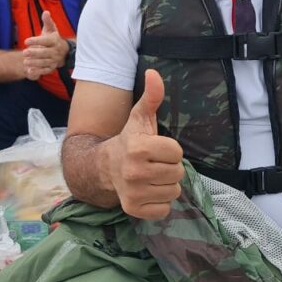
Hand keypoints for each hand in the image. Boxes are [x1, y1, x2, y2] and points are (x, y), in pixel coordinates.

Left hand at [22, 11, 68, 79]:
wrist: (64, 52)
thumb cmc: (53, 38)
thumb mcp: (51, 29)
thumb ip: (47, 21)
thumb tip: (46, 12)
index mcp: (54, 41)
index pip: (46, 41)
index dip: (36, 41)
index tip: (26, 41)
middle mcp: (55, 51)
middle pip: (45, 53)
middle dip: (35, 53)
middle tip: (24, 52)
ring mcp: (54, 60)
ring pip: (44, 62)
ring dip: (34, 63)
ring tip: (25, 62)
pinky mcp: (52, 68)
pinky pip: (45, 70)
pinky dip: (38, 71)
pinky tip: (29, 71)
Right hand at [107, 69, 183, 219]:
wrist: (103, 167)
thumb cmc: (129, 140)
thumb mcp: (140, 117)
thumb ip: (151, 96)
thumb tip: (153, 72)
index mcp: (138, 147)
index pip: (176, 152)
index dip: (170, 150)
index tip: (156, 148)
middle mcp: (134, 171)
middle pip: (178, 173)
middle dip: (169, 167)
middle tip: (154, 163)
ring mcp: (133, 192)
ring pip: (173, 191)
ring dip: (165, 184)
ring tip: (151, 176)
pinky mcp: (133, 209)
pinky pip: (164, 209)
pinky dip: (159, 202)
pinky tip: (147, 191)